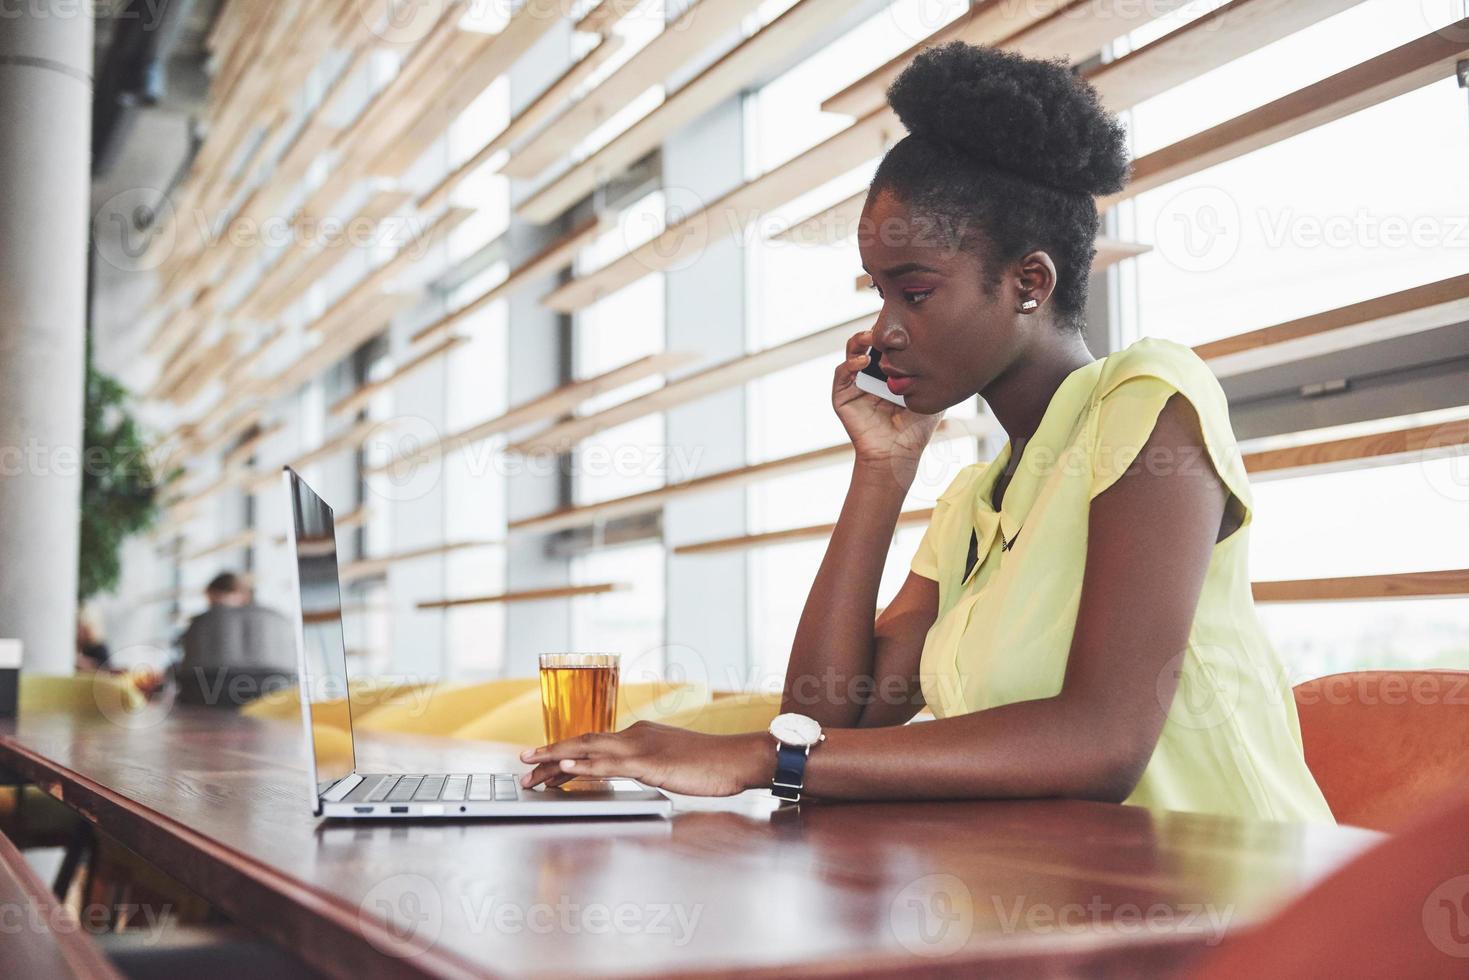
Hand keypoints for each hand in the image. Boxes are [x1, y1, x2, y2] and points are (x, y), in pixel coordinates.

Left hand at [519, 721, 769, 796]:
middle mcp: (634, 735)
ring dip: (554, 760)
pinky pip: (608, 765)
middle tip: (521, 765)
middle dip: (548, 754)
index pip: (593, 743)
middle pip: (582, 742)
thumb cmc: (712, 764)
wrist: (738, 758)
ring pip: (588, 750)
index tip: (542, 764)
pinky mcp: (649, 763)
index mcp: (639, 735)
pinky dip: (583, 766)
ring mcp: (640, 747)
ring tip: (529, 768)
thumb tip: (635, 776)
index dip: (564, 752)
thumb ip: (649, 766)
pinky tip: (564, 771)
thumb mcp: (673, 764)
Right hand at [833, 329, 941, 483]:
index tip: (904, 321)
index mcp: (888, 371)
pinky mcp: (841, 396)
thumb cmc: (915, 428)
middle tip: (886, 325)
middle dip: (875, 330)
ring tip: (873, 337)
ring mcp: (854, 384)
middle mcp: (869, 374)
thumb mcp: (931, 394)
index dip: (892, 331)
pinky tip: (865, 361)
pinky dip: (850, 363)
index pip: (887, 343)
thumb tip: (955, 352)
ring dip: (860, 340)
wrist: (898, 454)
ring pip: (852, 351)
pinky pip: (841, 373)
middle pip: (868, 341)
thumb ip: (936, 375)